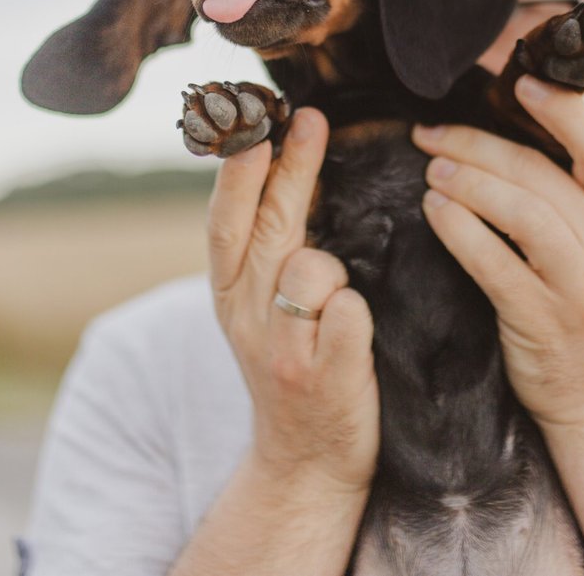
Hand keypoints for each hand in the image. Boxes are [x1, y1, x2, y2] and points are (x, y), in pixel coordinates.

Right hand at [207, 107, 378, 494]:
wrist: (305, 464)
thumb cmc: (296, 366)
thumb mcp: (262, 309)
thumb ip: (267, 249)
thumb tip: (280, 162)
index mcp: (228, 295)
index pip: (225, 222)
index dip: (239, 171)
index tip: (258, 122)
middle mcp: (247, 318)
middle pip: (268, 229)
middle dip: (289, 168)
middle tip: (311, 119)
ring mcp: (284, 350)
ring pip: (312, 269)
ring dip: (333, 270)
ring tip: (337, 305)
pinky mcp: (324, 377)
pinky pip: (349, 313)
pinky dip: (357, 313)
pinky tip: (354, 333)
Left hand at [412, 75, 583, 431]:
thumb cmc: (582, 307)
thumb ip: (565, 194)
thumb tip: (505, 129)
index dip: (565, 112)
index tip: (520, 85)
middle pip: (544, 175)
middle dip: (480, 144)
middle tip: (430, 132)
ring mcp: (580, 287)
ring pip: (525, 214)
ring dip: (470, 183)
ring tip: (430, 169)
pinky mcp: (544, 322)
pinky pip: (498, 266)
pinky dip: (462, 232)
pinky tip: (434, 212)